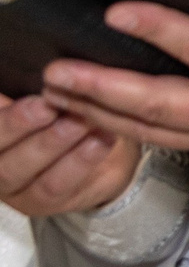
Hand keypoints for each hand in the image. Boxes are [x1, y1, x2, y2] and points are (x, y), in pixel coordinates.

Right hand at [0, 93, 142, 217]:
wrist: (99, 147)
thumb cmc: (65, 109)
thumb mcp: (45, 90)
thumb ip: (31, 81)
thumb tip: (53, 64)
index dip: (1, 108)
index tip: (14, 91)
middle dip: (16, 123)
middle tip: (46, 104)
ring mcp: (10, 183)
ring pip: (20, 167)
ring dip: (52, 142)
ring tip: (80, 121)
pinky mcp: (38, 202)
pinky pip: (54, 184)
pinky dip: (79, 161)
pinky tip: (101, 139)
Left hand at [39, 4, 188, 182]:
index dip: (165, 31)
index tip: (122, 10)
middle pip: (163, 104)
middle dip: (106, 86)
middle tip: (60, 68)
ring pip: (151, 128)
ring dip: (98, 109)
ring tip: (55, 88)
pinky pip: (160, 139)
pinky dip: (118, 125)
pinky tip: (88, 109)